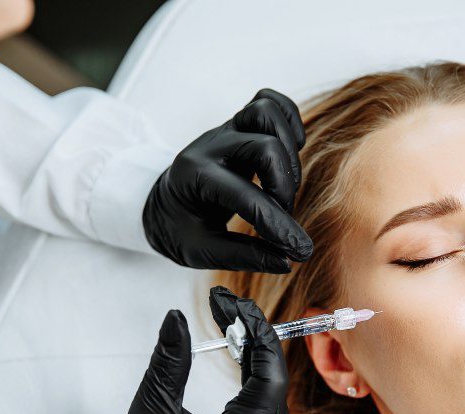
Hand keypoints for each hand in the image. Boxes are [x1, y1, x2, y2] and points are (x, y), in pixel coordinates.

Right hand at [120, 287, 293, 413]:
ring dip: (254, 346)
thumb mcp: (151, 409)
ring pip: (275, 382)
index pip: (267, 378)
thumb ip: (168, 362)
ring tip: (228, 316)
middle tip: (226, 302)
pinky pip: (271, 394)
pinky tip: (239, 341)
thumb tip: (176, 318)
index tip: (235, 304)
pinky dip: (255, 366)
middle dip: (252, 333)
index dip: (256, 334)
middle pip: (274, 376)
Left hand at [142, 89, 312, 273]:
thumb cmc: (181, 228)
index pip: (246, 197)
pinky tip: (291, 150)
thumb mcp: (201, 251)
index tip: (299, 251)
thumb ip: (242, 255)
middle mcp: (211, 146)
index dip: (279, 226)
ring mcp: (226, 130)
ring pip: (266, 111)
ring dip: (288, 150)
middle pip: (264, 147)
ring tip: (284, 185)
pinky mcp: (240, 125)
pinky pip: (270, 101)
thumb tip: (286, 261)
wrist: (165, 203)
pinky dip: (289, 120)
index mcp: (194, 178)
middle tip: (282, 214)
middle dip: (284, 187)